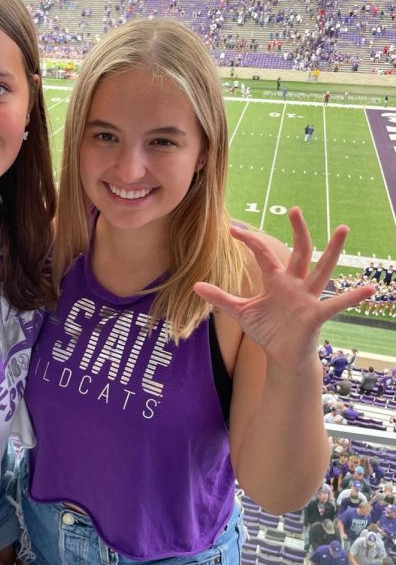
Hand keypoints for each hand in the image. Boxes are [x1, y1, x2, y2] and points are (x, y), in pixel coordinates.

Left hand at [194, 207, 375, 373]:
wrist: (281, 356)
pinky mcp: (316, 315)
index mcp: (276, 280)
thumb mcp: (241, 312)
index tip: (233, 230)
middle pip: (299, 251)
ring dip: (333, 250)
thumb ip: (220, 298)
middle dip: (298, 231)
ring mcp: (307, 297)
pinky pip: (336, 304)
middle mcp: (294, 283)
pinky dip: (352, 297)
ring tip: (343, 228)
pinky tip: (369, 290)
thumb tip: (195, 285)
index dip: (249, 241)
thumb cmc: (267, 330)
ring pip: (322, 269)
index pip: (263, 254)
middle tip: (295, 209)